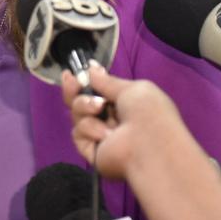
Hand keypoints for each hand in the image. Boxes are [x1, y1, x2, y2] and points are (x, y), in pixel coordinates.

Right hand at [62, 64, 182, 178]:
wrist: (149, 146)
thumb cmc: (147, 113)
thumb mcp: (132, 88)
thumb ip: (107, 81)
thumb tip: (91, 69)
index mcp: (125, 103)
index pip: (98, 91)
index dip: (84, 82)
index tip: (72, 74)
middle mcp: (112, 119)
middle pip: (81, 102)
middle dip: (74, 91)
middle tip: (72, 82)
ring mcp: (100, 135)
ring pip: (78, 115)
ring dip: (85, 107)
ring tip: (98, 109)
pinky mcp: (92, 151)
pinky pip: (79, 134)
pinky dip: (90, 130)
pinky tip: (105, 135)